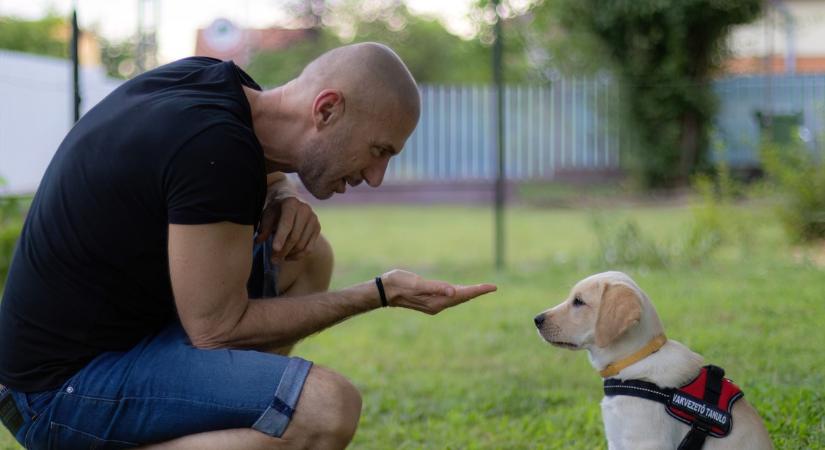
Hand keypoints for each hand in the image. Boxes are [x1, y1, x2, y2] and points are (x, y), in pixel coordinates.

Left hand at [255, 196, 319, 260]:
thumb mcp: (268, 215)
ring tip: (279, 258)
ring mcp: (313, 220)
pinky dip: (298, 256)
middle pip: (295, 237)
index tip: (275, 249)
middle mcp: (305, 210)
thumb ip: (264, 227)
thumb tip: (259, 241)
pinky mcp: (317, 228)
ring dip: (290, 254)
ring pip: (302, 244)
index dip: (281, 237)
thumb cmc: (277, 210)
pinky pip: (309, 248)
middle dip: (283, 250)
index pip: (287, 224)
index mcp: (291, 204)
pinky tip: (289, 256)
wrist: (292, 205)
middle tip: (273, 259)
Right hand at [379, 269, 496, 313]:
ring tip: (482, 289)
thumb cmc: (399, 284)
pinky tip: (461, 292)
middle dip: (477, 292)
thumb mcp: (418, 283)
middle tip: (492, 287)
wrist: (384, 291)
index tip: (492, 287)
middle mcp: (438, 305)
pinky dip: (459, 293)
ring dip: (469, 294)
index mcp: (437, 301)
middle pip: (462, 298)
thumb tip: (454, 292)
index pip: (463, 295)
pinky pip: (449, 298)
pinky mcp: (429, 300)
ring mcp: (433, 304)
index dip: (478, 290)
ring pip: (457, 298)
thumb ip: (436, 287)